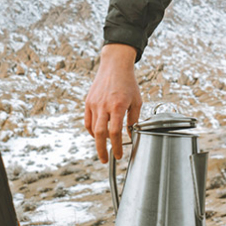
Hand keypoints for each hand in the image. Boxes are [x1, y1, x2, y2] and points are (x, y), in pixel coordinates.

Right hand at [84, 44, 142, 162]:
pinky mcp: (88, 102)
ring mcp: (94, 104)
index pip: (115, 132)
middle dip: (102, 150)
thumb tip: (131, 135)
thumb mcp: (137, 101)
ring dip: (98, 141)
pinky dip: (92, 131)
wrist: (114, 65)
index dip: (116, 147)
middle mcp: (104, 106)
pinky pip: (88, 121)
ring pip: (92, 129)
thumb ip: (133, 119)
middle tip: (106, 160)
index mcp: (118, 106)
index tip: (119, 155)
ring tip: (104, 146)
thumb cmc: (128, 83)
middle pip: (100, 134)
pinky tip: (98, 134)